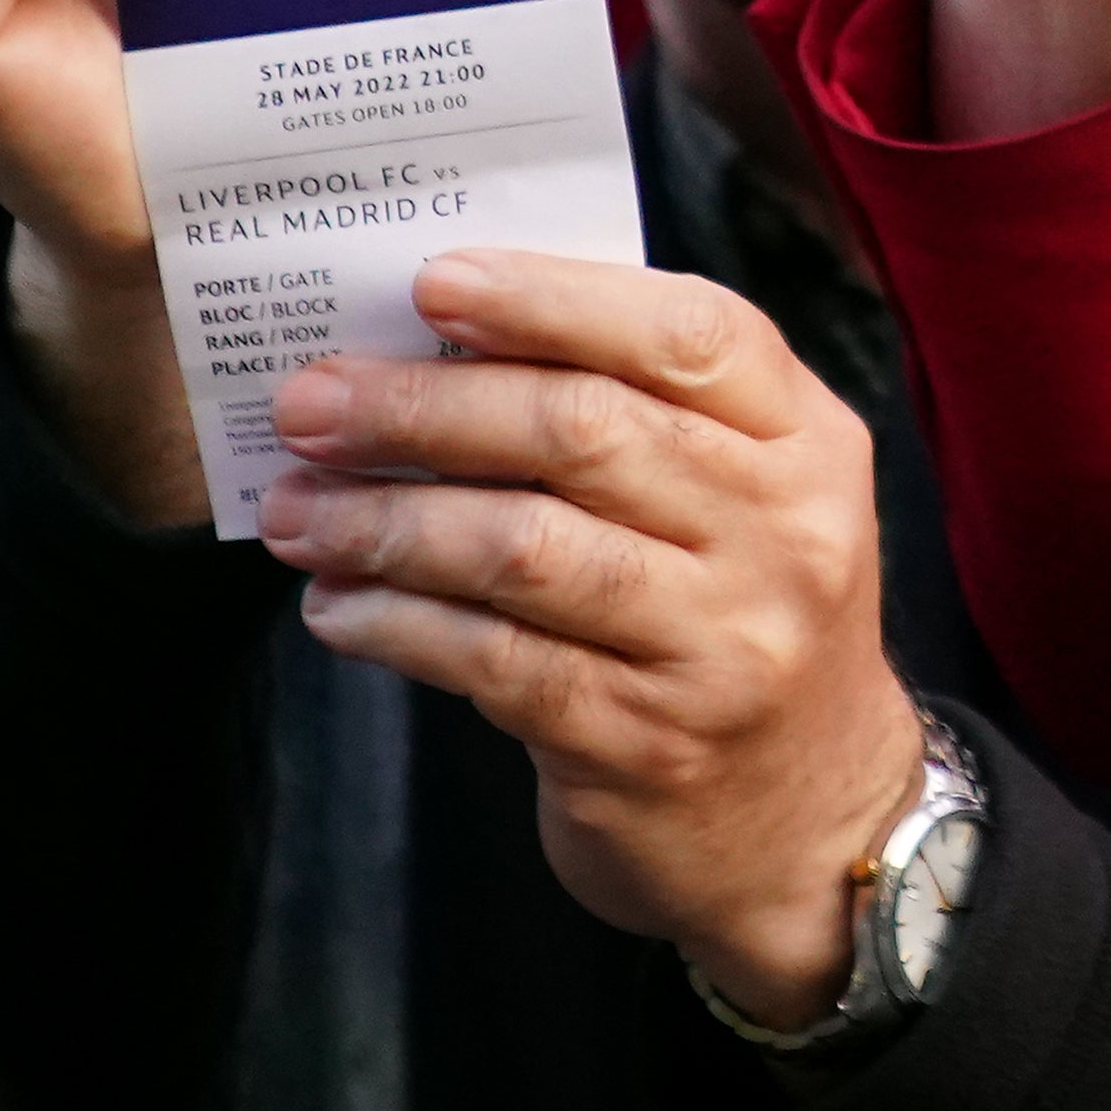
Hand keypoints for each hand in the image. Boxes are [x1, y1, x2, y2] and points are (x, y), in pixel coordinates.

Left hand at [262, 251, 928, 1030]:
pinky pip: (493, 661)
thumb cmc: (742, 624)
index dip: (556, 299)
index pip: (691, 334)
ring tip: (294, 507)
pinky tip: (337, 605)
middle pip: (585, 432)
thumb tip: (443, 349)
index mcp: (810, 445)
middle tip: (312, 401)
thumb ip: (645, 420)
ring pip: (524, 547)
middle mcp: (782, 536)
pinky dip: (397, 624)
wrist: (815, 826)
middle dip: (426, 406)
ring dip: (385, 520)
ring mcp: (720, 645)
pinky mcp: (645, 743)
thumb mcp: (750, 504)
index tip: (433, 283)